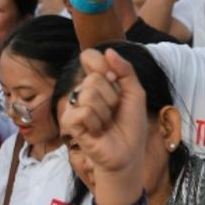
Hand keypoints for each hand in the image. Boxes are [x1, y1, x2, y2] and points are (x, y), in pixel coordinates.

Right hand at [60, 48, 148, 189]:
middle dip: (112, 96)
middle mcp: (82, 91)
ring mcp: (73, 107)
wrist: (128, 154)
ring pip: (88, 93)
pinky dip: (98, 122)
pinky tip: (98, 131)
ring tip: (107, 123)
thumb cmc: (130, 125)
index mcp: (96, 81)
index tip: (116, 82)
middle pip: (93, 78)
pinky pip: (83, 111)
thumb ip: (125, 70)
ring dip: (106, 111)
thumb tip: (108, 50)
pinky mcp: (69, 123)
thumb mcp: (135, 93)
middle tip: (114, 112)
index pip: (89, 56)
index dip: (103, 65)